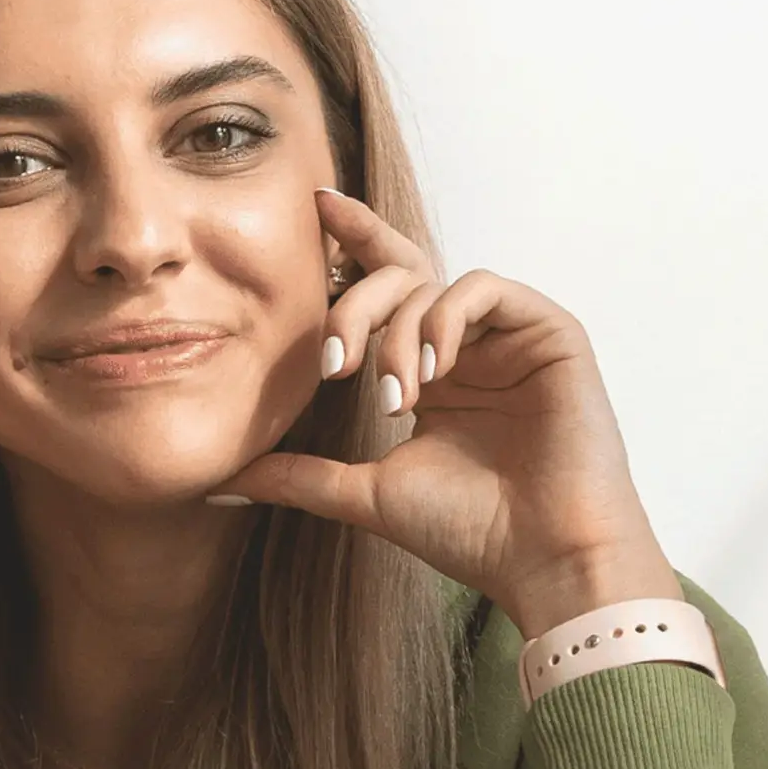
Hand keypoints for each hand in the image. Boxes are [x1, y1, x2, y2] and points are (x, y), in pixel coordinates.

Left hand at [207, 188, 680, 636]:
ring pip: (432, 282)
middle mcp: (467, 348)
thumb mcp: (364, 494)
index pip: (384, 290)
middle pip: (398, 275)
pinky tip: (435, 368)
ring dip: (397, 331)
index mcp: (427, 374)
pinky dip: (447, 317)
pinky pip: (483, 288)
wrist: (543, 559)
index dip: (351, 242)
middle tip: (333, 362)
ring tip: (394, 395)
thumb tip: (217, 482)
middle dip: (353, 304)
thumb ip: (297, 476)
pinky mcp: (550, 333)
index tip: (311, 208)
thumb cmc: (469, 532)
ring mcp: (509, 338)